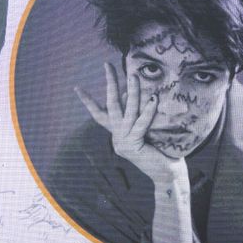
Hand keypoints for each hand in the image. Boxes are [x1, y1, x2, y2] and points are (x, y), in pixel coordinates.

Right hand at [75, 62, 185, 186]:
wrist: (166, 177)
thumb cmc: (162, 153)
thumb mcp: (147, 132)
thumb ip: (138, 117)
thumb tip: (134, 92)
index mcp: (118, 135)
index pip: (100, 115)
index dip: (88, 101)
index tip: (76, 87)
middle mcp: (117, 138)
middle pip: (110, 106)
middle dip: (109, 84)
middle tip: (107, 65)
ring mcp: (124, 142)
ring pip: (126, 112)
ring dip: (131, 92)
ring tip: (133, 75)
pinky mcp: (134, 145)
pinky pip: (140, 124)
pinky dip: (147, 110)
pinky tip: (153, 98)